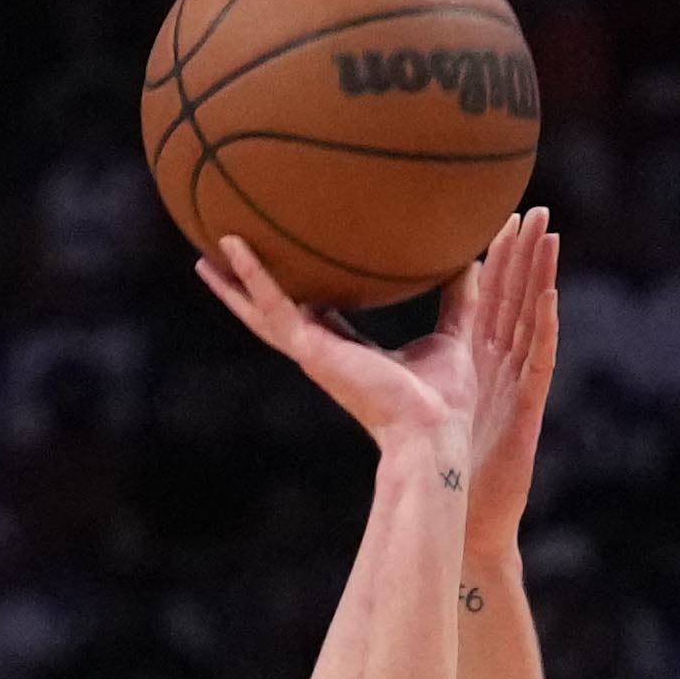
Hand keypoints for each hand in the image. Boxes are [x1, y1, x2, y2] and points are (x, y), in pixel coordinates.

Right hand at [194, 232, 485, 465]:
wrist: (434, 430)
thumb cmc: (444, 400)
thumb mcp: (452, 334)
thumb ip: (458, 297)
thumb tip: (472, 257)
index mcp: (348, 351)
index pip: (314, 316)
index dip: (298, 294)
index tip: (285, 269)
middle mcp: (323, 352)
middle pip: (274, 315)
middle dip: (248, 292)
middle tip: (222, 264)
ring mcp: (312, 352)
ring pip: (261, 310)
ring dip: (234, 282)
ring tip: (207, 251)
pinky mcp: (309, 350)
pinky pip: (274, 305)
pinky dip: (252, 276)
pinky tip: (232, 247)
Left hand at [446, 210, 560, 546]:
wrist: (461, 511)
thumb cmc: (446, 464)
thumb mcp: (431, 399)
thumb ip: (422, 365)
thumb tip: (378, 336)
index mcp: (478, 362)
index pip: (490, 299)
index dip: (497, 258)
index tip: (497, 217)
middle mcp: (502, 366)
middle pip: (517, 298)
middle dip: (526, 252)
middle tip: (533, 206)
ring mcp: (519, 384)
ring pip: (533, 317)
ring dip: (542, 274)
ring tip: (549, 231)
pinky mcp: (528, 407)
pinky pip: (540, 358)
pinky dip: (546, 324)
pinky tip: (550, 292)